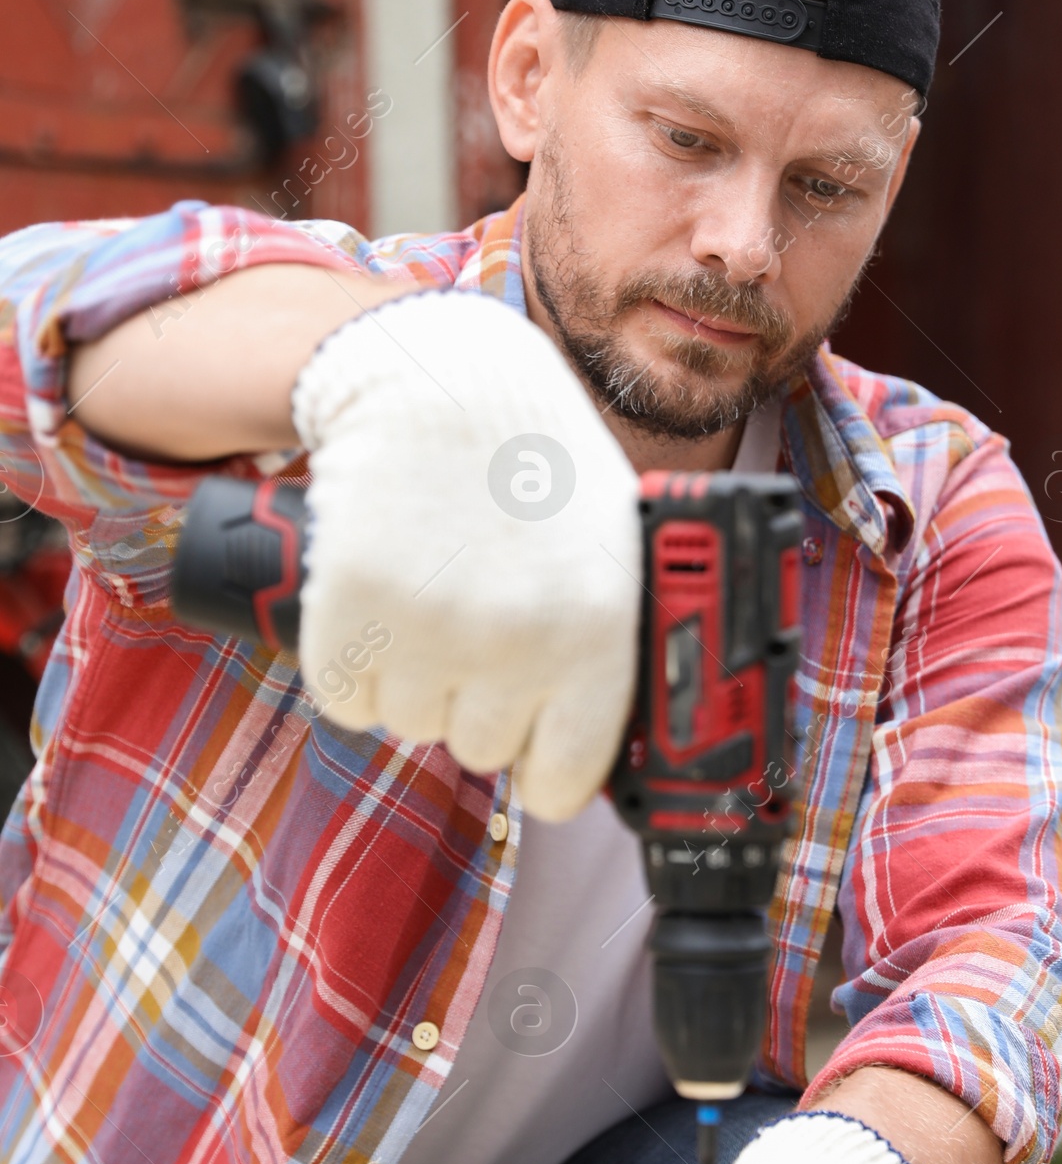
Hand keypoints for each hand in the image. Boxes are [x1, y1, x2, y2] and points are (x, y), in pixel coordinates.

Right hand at [291, 289, 638, 819]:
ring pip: (411, 724)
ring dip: (416, 679)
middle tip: (481, 620)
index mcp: (597, 633)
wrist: (437, 382)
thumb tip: (613, 750)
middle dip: (478, 701)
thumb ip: (610, 651)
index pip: (566, 780)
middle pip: (481, 750)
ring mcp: (430, 627)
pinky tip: (387, 596)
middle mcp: (518, 640)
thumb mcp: (610, 552)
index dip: (547, 767)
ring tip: (437, 592)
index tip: (537, 750)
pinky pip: (346, 698)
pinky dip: (354, 662)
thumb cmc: (533, 466)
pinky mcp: (350, 607)